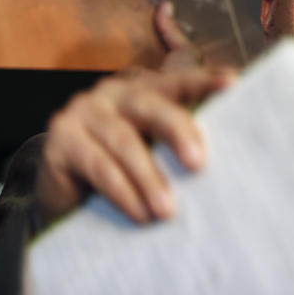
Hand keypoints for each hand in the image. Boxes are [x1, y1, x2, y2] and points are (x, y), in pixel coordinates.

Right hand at [35, 2, 234, 226]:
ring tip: (168, 210)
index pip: (176, 82)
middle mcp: (111, 93)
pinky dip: (122, 192)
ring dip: (149, 178)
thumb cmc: (120, 167)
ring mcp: (82, 113)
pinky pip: (97, 166)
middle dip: (178, 132)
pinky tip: (139, 213)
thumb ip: (177, 142)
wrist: (65, 192)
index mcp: (140, 88)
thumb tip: (220, 158)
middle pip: (150, 105)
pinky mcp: (60, 142)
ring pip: (124, 142)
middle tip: (199, 163)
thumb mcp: (151, 150)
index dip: (203, 81)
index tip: (232, 84)